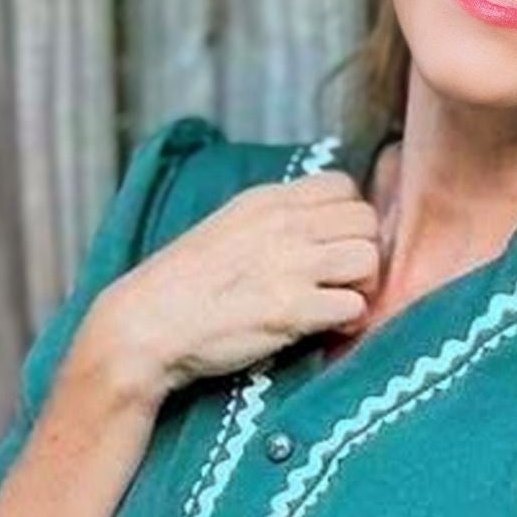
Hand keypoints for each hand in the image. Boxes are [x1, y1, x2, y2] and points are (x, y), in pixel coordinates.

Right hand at [93, 174, 382, 401]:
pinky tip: (329, 330)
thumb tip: (314, 229)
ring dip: (362, 288)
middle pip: (366, 221)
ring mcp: (290, 266)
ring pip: (368, 259)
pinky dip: (350, 322)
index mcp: (268, 200)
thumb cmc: (184, 286)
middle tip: (343, 283)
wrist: (148, 324)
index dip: (349, 220)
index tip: (333, 249)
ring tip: (338, 306)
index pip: (345, 187)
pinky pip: (354, 306)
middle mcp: (284, 225)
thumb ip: (273, 221)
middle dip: (363, 254)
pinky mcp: (291, 310)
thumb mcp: (229, 228)